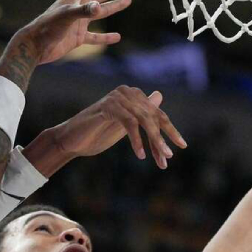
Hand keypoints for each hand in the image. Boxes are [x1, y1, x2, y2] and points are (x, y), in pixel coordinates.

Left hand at [16, 0, 133, 64]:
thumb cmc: (47, 27)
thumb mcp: (66, 16)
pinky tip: (117, 37)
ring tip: (129, 0)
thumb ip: (83, 11)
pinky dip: (106, 37)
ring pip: (101, 12)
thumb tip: (99, 8)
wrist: (35, 47)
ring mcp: (78, 22)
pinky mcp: (77, 37)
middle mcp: (79, 6)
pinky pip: (95, 37)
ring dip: (114, 6)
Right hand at [51, 86, 187, 169]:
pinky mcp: (108, 106)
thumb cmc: (96, 135)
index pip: (157, 114)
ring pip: (144, 119)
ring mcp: (116, 98)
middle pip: (153, 116)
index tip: (181, 146)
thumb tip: (159, 96)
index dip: (169, 130)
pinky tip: (140, 154)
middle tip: (168, 157)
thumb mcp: (124, 126)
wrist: (70, 141)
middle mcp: (126, 92)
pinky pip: (129, 123)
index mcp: (132, 95)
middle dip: (161, 139)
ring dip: (153, 141)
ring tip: (160, 159)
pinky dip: (136, 140)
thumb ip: (141, 115)